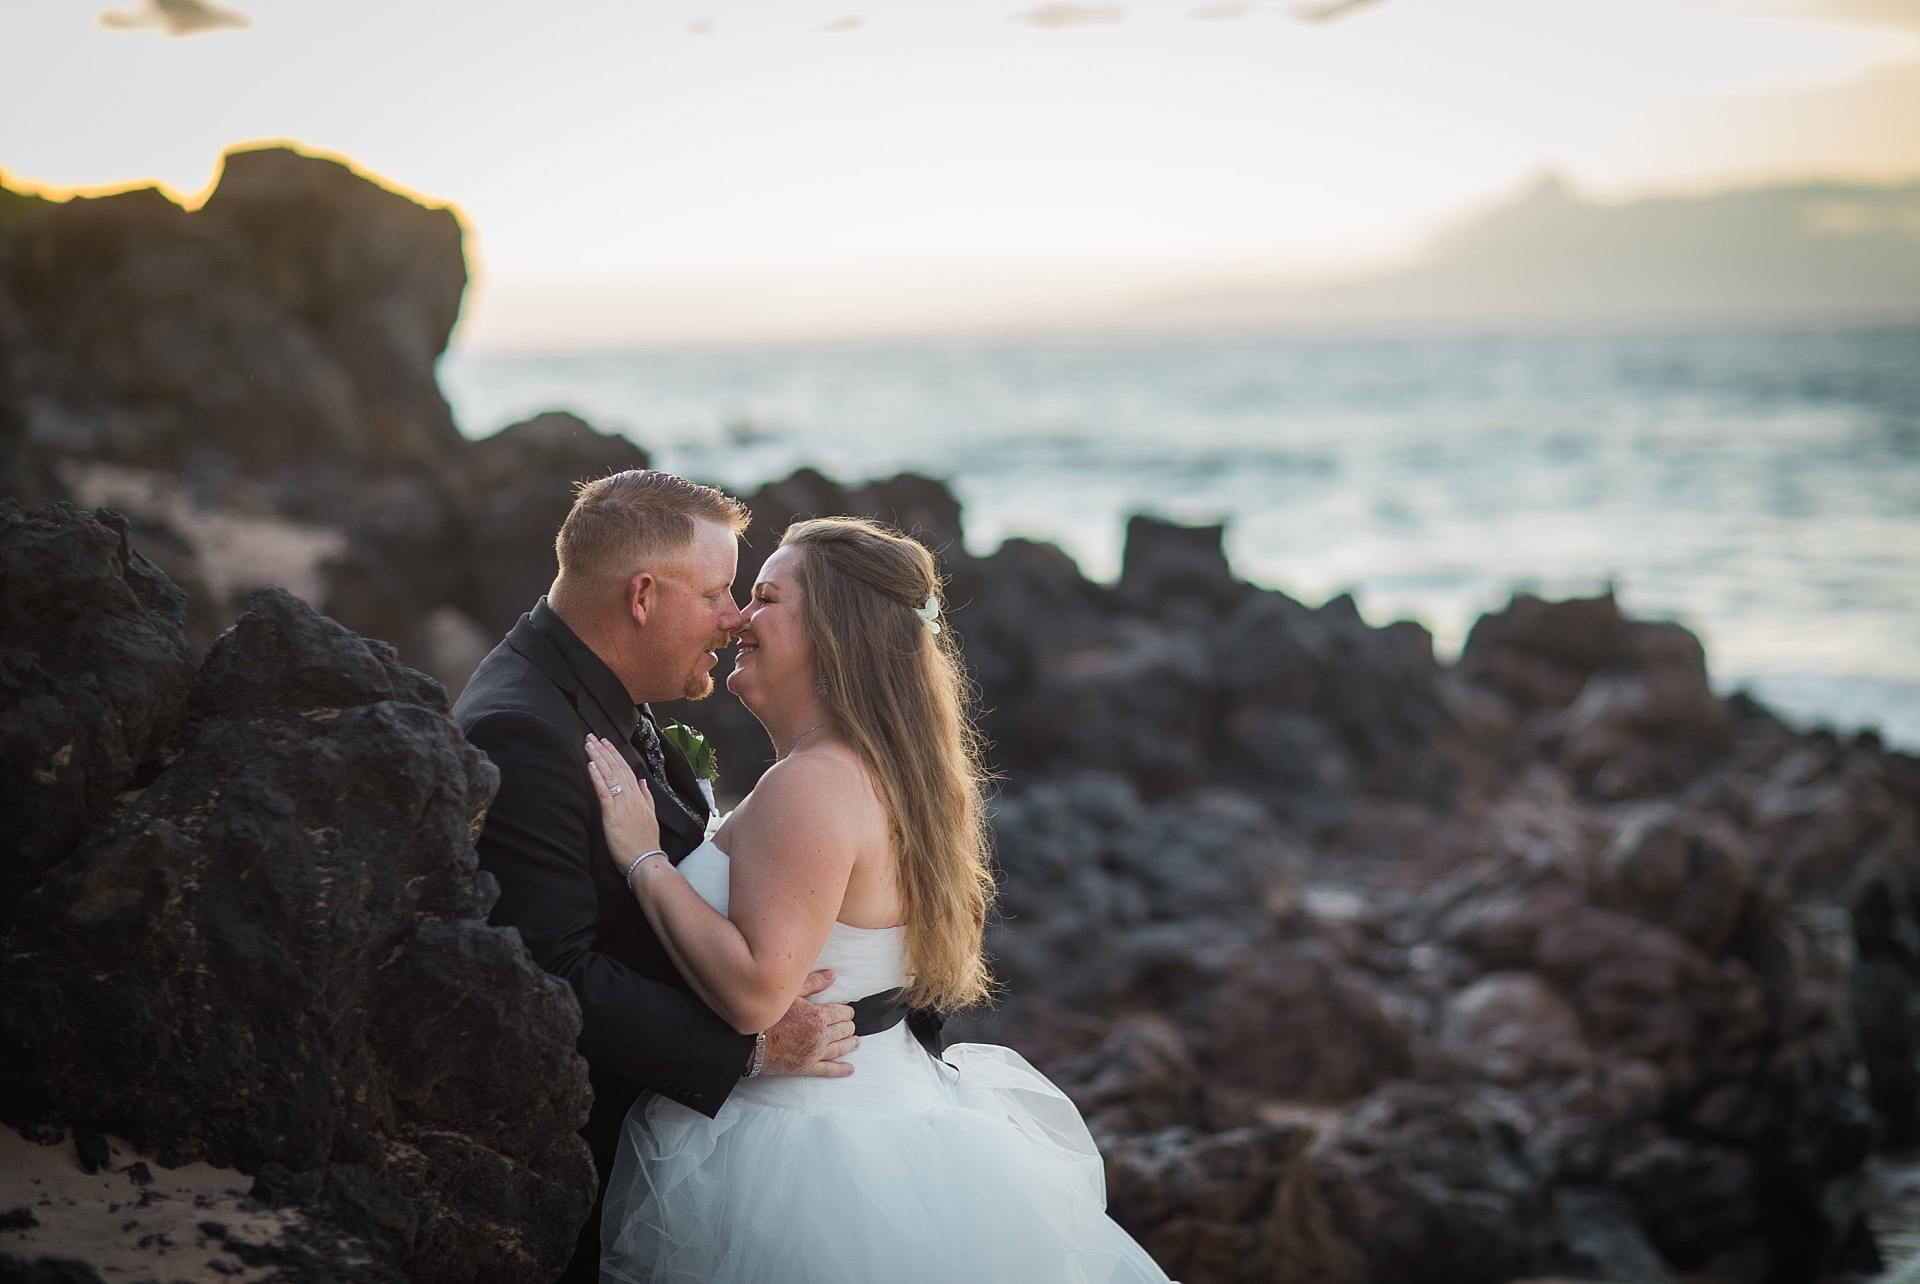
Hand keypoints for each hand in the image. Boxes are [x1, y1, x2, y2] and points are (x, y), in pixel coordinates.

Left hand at [585, 734, 661, 874]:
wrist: (646, 860)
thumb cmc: (646, 843)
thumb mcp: (650, 816)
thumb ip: (646, 797)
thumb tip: (642, 781)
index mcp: (639, 797)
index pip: (626, 769)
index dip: (614, 754)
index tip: (606, 742)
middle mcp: (631, 797)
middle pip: (616, 768)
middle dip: (603, 751)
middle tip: (592, 736)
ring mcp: (622, 805)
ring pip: (610, 776)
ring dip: (598, 758)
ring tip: (589, 745)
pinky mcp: (612, 815)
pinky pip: (604, 792)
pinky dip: (597, 777)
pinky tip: (590, 765)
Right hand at [759, 969, 857, 1077]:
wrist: (748, 1042)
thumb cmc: (767, 1016)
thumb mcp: (790, 994)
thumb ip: (813, 983)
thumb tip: (832, 975)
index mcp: (818, 1016)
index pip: (842, 1013)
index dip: (846, 1011)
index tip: (847, 1011)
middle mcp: (820, 1036)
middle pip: (843, 1030)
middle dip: (848, 1026)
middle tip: (850, 1025)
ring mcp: (814, 1053)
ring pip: (840, 1048)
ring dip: (850, 1044)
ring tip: (856, 1042)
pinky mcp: (806, 1067)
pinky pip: (828, 1069)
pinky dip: (841, 1069)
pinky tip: (850, 1069)